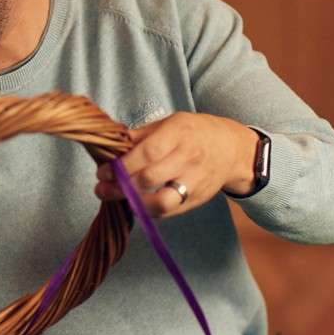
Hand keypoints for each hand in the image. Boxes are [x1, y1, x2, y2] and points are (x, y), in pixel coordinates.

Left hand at [95, 112, 256, 217]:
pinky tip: (136, 203)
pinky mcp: (197, 200)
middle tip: (102, 188)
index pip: (147, 153)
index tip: (103, 172)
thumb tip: (110, 145)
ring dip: (134, 203)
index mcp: (179, 133)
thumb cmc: (193, 133)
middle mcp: (189, 158)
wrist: (231, 148)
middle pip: (150, 178)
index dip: (121, 166)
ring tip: (118, 198)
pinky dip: (148, 211)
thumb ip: (139, 135)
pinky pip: (169, 212)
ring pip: (161, 201)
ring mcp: (195, 181)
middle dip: (120, 186)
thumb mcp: (169, 123)